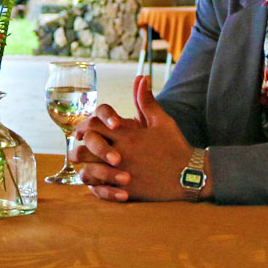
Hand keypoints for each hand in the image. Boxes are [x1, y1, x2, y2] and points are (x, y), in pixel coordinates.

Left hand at [74, 76, 197, 202]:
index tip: (84, 130)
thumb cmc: (174, 146)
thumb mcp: (161, 121)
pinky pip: (99, 189)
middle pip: (85, 148)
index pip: (94, 125)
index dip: (85, 126)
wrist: (189, 175)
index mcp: (127, 135)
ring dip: (84, 166)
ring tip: (85, 165)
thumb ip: (146, 100)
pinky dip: (94, 185)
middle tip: (79, 147)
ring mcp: (121, 173)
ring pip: (88, 171)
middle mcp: (120, 153)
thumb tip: (142, 77)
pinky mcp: (125, 190)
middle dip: (78, 147)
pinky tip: (96, 181)